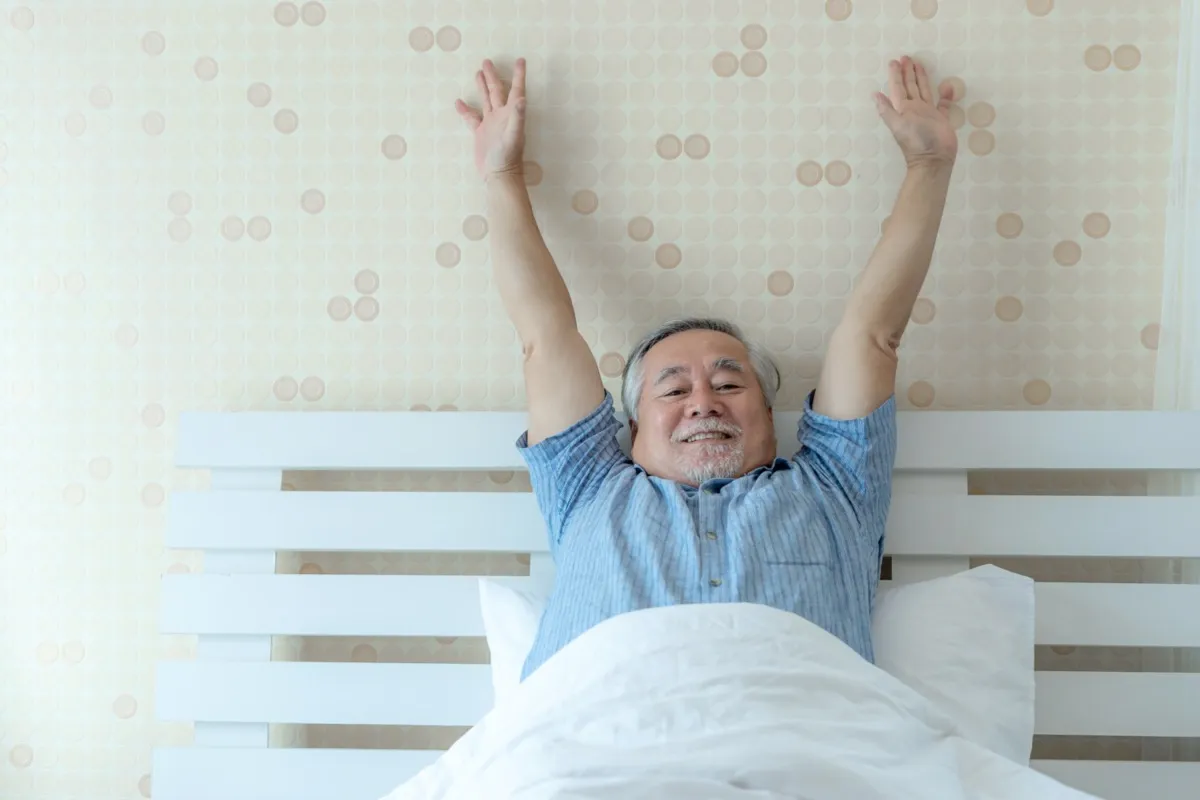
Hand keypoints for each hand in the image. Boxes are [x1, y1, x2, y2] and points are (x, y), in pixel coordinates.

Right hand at [454, 58, 527, 181]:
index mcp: (511, 114)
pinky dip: (465, 109)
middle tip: (487, 61)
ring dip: (482, 87)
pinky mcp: (480, 132)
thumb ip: (517, 117)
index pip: (516, 90)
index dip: (518, 75)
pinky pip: (472, 117)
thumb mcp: (513, 135)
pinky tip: (459, 102)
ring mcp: (490, 123)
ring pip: (486, 100)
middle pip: (497, 91)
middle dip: (493, 76)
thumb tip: (521, 99)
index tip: (521, 60)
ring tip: (478, 73)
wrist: (498, 174)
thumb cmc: (508, 157)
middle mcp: (501, 116)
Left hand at [875, 55, 956, 168]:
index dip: (896, 75)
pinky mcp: (941, 118)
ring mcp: (928, 113)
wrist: (934, 158)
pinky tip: (946, 86)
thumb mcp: (897, 124)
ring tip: (920, 64)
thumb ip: (887, 110)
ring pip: (924, 90)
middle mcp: (914, 108)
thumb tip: (874, 95)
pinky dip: (945, 95)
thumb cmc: (915, 140)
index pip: (898, 87)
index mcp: (903, 108)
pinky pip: (942, 104)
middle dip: (908, 72)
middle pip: (910, 86)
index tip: (895, 61)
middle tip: (906, 57)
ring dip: (922, 78)